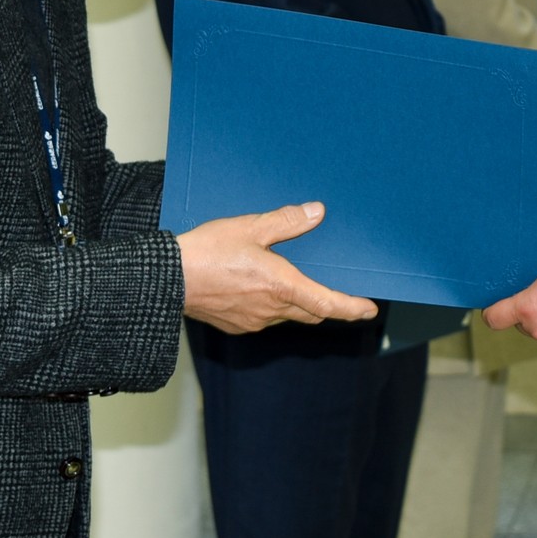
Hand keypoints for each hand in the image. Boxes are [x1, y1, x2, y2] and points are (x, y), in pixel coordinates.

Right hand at [179, 202, 379, 332]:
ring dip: (296, 302)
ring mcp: (254, 321)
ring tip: (292, 281)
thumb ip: (287, 221)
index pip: (328, 304)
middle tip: (337, 292)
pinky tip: (258, 287)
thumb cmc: (207, 252)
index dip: (352, 308)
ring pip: (287, 315)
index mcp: (282, 287)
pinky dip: (271, 305)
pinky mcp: (236, 325)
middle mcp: (272, 310)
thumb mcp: (250, 227)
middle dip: (325, 304)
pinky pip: (264, 318)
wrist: (167, 280)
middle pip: (311, 312)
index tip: (369, 309)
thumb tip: (317, 212)